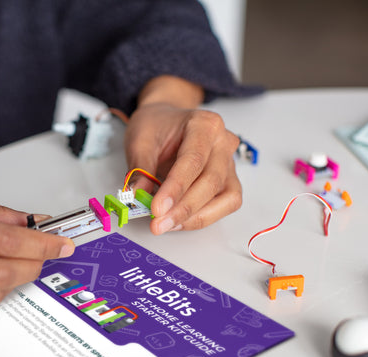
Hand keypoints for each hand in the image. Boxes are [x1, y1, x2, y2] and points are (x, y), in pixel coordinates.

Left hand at [124, 76, 241, 233]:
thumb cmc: (156, 126)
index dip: (175, 188)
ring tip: (167, 224)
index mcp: (204, 124)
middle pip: (211, 181)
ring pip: (225, 197)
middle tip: (158, 223)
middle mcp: (223, 142)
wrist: (166, 121)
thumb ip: (140, 170)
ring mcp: (229, 162)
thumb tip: (138, 198)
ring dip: (195, 216)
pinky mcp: (229, 180)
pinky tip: (180, 221)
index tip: (157, 208)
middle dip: (183, 208)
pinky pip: (226, 204)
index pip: (193, 160)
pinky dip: (204, 217)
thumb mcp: (139, 141)